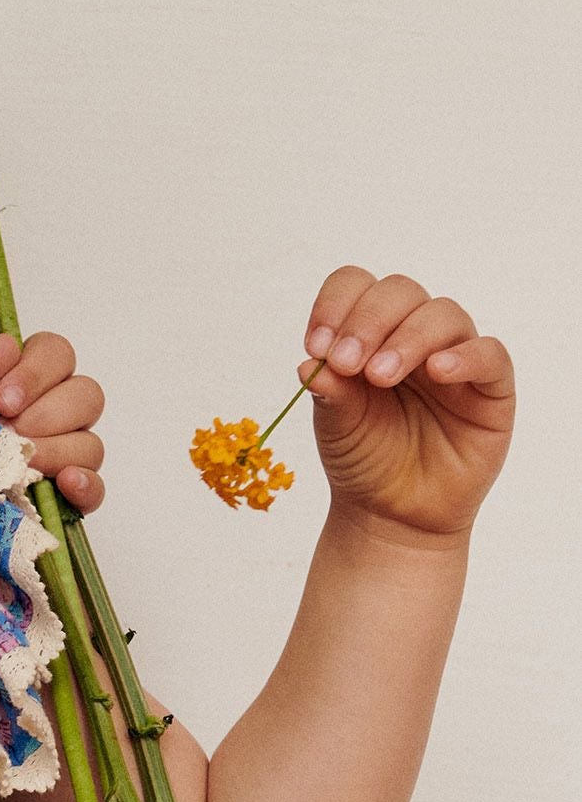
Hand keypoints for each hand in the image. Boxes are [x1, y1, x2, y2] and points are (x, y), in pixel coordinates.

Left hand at [0, 330, 106, 511]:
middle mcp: (63, 409)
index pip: (59, 355)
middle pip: (87, 397)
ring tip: (18, 465)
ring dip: (56, 452)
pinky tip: (65, 484)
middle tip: (6, 432)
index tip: (3, 400)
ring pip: (91, 445)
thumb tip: (5, 347)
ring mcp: (71, 451)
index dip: (36, 374)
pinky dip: (86, 488)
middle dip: (46, 415)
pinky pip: (95, 491)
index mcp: (36, 373)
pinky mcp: (70, 493)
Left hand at [301, 268, 512, 542]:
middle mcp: (413, 336)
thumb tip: (310, 362)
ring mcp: (455, 357)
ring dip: (408, 338)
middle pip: (401, 292)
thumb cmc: (365, 460)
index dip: (336, 304)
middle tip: (346, 362)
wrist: (394, 515)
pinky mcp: (491, 388)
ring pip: (443, 315)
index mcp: (371, 333)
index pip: (358, 287)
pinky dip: (465, 356)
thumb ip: (329, 391)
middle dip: (368, 320)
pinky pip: (490, 354)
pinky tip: (438, 371)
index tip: (316, 345)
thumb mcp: (336, 426)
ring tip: (379, 376)